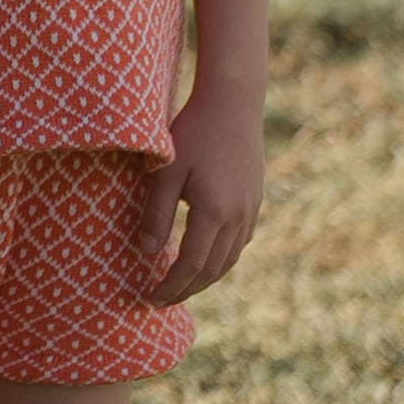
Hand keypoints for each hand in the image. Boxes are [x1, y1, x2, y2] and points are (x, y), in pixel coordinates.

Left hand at [137, 81, 264, 298]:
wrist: (233, 103)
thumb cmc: (192, 132)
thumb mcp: (166, 171)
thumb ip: (156, 212)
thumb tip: (148, 252)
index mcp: (214, 213)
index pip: (191, 266)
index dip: (171, 286)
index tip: (150, 299)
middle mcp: (238, 218)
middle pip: (212, 270)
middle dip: (187, 289)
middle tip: (162, 300)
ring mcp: (251, 210)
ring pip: (229, 259)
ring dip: (205, 278)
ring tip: (181, 285)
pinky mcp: (255, 199)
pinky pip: (239, 242)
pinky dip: (220, 258)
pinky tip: (205, 257)